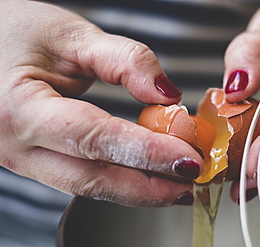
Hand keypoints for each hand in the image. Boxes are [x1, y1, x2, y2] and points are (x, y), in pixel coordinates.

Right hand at [0, 0, 202, 206]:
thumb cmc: (16, 33)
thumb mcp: (71, 35)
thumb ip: (125, 60)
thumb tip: (168, 95)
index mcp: (19, 109)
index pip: (95, 138)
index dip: (146, 152)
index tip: (187, 159)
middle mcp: (16, 146)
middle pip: (91, 179)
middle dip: (147, 188)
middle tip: (190, 184)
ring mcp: (23, 159)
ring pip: (87, 186)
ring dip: (136, 191)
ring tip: (176, 188)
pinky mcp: (35, 160)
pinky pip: (80, 177)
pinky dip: (118, 179)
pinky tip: (144, 176)